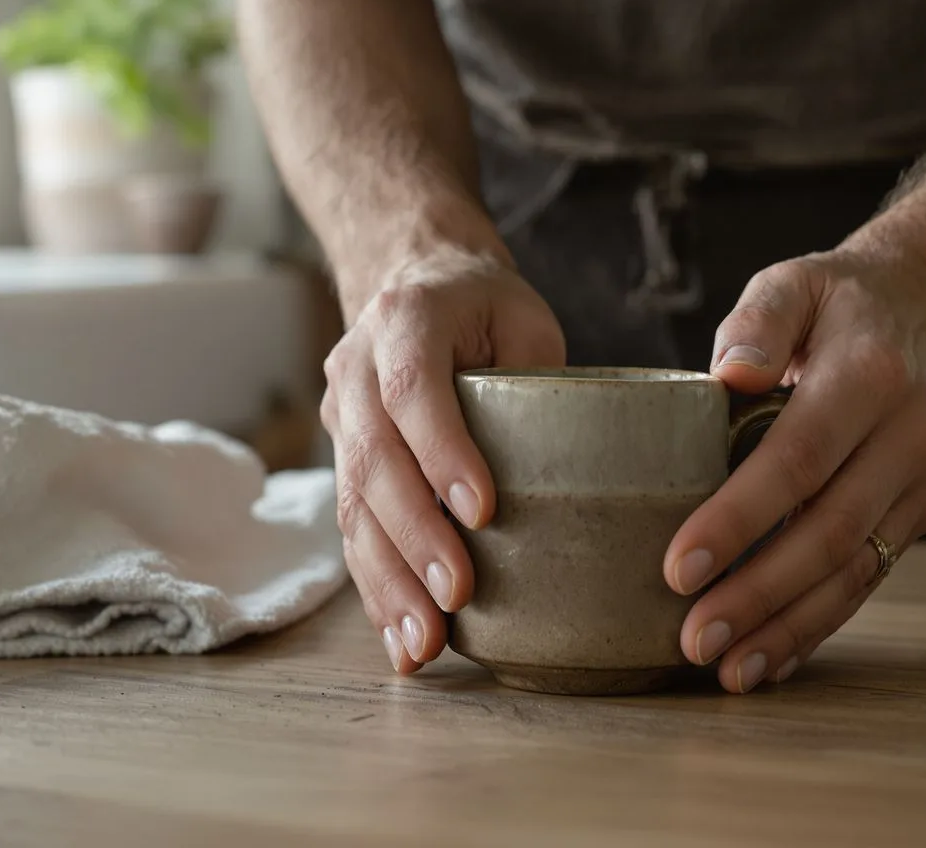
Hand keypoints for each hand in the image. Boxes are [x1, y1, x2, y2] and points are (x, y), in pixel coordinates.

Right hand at [322, 250, 565, 673]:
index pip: (411, 390)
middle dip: (414, 538)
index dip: (442, 452)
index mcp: (405, 321)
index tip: (482, 512)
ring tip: (424, 644)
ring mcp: (339, 419)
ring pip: (354, 509)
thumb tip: (586, 471)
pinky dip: (378, 592)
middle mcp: (355, 371)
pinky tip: (402, 643)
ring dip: (388, 582)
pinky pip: (353, 533)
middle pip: (374, 462)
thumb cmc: (484, 305)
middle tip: (455, 597)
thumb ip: (541, 379)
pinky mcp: (343, 462)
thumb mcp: (524, 317)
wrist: (413, 281)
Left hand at [663, 246, 925, 692]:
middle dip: (757, 595)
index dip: (740, 518)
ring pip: (853, 571)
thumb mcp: (796, 282)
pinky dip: (816, 626)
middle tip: (693, 639)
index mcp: (867, 377)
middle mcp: (905, 438)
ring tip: (726, 670)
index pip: (798, 458)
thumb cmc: (839, 304)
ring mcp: (920, 484)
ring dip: (787, 628)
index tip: (679, 567)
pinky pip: (865, 579)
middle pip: (827, 532)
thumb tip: (730, 372)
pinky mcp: (917, 516)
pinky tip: (768, 660)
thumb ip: (759, 319)